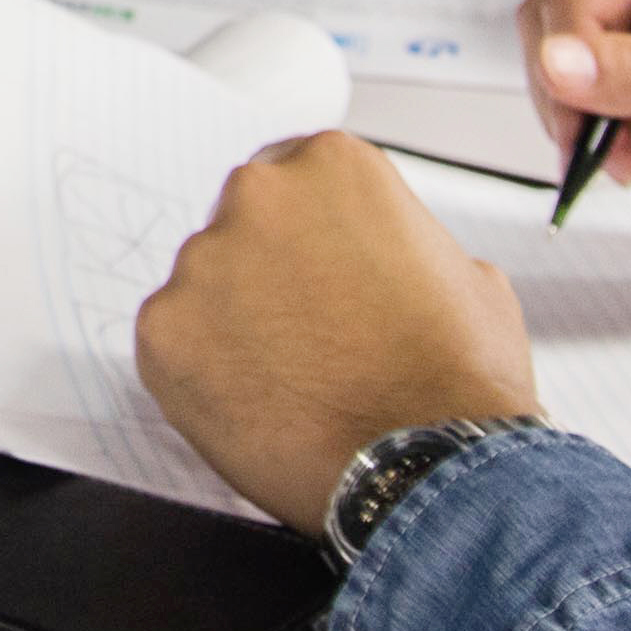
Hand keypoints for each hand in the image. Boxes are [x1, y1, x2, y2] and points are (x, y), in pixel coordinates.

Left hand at [131, 129, 537, 526]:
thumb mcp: (468, 274)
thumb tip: (389, 259)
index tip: (318, 277)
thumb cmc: (458, 379)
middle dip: (265, 274)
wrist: (430, 467)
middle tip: (305, 336)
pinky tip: (257, 406)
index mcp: (333, 163)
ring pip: (204, 287)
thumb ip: (407, 243)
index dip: (308, 238)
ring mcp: (202, 261)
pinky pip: (174, 345)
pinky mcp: (162, 330)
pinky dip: (203, 376)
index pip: (293, 179)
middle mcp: (258, 194)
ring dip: (233, 325)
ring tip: (290, 383)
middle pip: (242, 225)